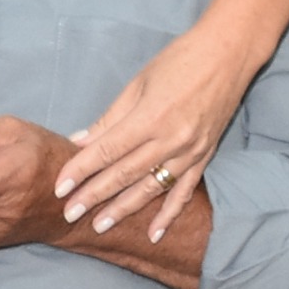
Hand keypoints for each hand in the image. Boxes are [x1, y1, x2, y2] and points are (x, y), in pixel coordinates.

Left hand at [54, 24, 261, 243]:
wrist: (229, 54)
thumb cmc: (179, 60)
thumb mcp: (137, 84)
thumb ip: (109, 119)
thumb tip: (79, 142)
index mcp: (150, 117)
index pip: (107, 151)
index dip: (80, 171)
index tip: (60, 187)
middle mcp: (171, 139)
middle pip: (124, 174)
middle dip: (94, 196)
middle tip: (69, 214)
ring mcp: (190, 151)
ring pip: (151, 187)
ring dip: (124, 209)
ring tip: (100, 226)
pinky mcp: (204, 156)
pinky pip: (183, 191)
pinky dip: (168, 214)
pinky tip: (153, 234)